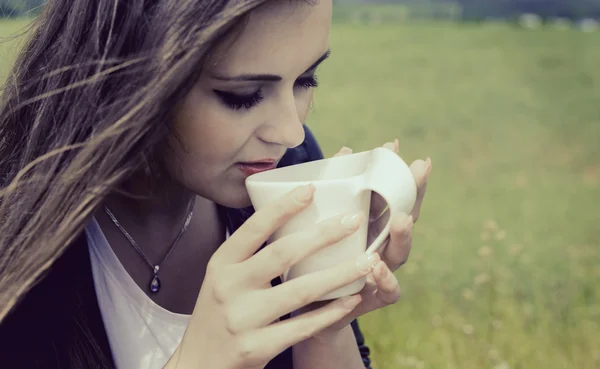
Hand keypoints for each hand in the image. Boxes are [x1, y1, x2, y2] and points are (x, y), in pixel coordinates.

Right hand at [165, 185, 379, 368]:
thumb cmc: (219, 311)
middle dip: (323, 235)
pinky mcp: (257, 347)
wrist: (200, 362)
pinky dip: (330, 311)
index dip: (282, 208)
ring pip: (300, 291)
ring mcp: (243, 319)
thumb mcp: (223, 277)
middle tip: (353, 220)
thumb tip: (291, 219)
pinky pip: (303, 326)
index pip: (253, 229)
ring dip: (339, 274)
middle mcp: (230, 287)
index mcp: (221, 264)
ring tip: (367, 261)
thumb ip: (250, 255)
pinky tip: (351, 299)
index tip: (310, 190)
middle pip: (283, 254)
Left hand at [313, 141, 430, 332]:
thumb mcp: (321, 224)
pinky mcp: (373, 298)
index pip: (388, 195)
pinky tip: (378, 267)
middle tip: (420, 167)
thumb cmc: (316, 262)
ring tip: (402, 219)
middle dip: (414, 192)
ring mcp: (380, 271)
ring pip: (401, 252)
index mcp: (370, 225)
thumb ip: (333, 193)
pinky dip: (386, 280)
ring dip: (403, 234)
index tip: (394, 146)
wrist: (307, 310)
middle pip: (405, 217)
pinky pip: (389, 291)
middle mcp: (381, 245)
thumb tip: (344, 152)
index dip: (392, 170)